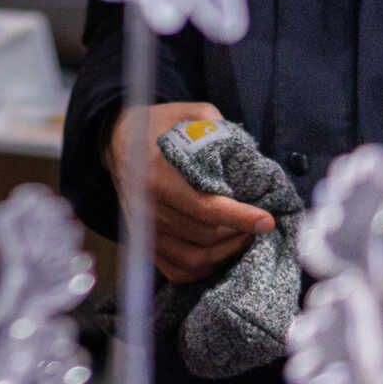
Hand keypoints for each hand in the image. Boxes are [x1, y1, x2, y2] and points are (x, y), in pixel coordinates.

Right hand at [108, 103, 277, 282]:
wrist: (116, 140)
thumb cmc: (158, 126)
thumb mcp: (188, 113)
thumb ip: (217, 126)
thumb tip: (247, 152)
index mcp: (157, 175)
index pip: (204, 208)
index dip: (239, 217)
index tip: (266, 220)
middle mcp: (147, 207)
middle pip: (204, 235)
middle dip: (238, 233)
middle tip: (258, 223)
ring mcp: (144, 229)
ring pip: (193, 258)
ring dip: (225, 252)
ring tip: (243, 236)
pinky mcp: (144, 242)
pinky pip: (177, 270)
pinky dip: (203, 268)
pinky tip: (220, 252)